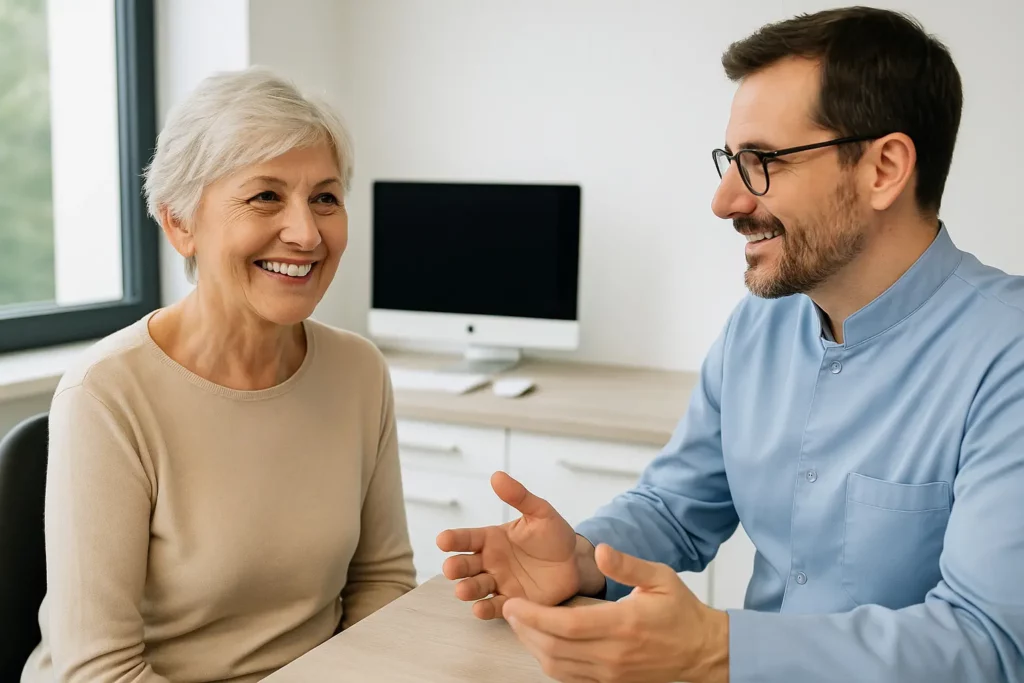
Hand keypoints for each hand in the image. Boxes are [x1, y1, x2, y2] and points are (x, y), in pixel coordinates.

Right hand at [436, 471, 599, 618]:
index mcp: (491, 539)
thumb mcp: (540, 512)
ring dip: (466, 589)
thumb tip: (497, 476)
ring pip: (475, 587)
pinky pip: (494, 607)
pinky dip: (485, 609)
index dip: (453, 539)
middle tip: (451, 568)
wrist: (576, 563)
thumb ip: (519, 497)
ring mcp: (499, 583)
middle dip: (455, 567)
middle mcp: (490, 561)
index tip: (442, 540)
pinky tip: (479, 608)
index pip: (467, 538)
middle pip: (465, 565)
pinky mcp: (512, 602)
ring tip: (462, 590)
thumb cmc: (554, 536)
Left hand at [502, 544, 729, 682]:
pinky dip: (550, 661)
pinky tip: (542, 643)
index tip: (514, 603)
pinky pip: (570, 678)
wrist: (702, 651)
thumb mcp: (660, 577)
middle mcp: (613, 654)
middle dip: (525, 630)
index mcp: (623, 624)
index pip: (567, 625)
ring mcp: (611, 673)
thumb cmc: (681, 611)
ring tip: (521, 624)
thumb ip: (627, 564)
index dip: (534, 616)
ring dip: (533, 647)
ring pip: (558, 666)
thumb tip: (600, 549)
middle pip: (555, 647)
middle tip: (509, 610)